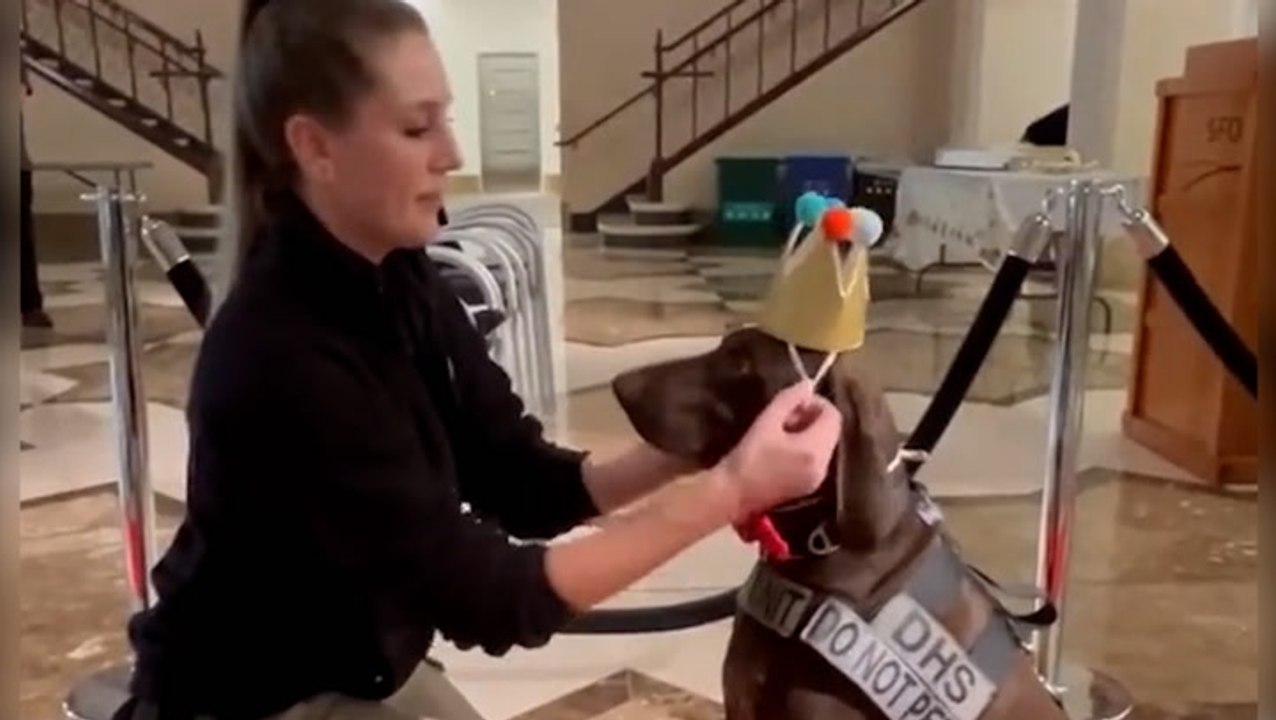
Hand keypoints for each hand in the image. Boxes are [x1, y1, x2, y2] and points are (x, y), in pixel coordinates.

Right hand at [712, 380, 841, 523]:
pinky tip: (782, 448)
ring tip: (781, 432)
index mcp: (815, 449)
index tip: (794, 402)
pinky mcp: (809, 486)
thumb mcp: (766, 422)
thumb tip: (807, 384)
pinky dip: (806, 447)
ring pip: (824, 444)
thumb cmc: (748, 457)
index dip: (817, 402)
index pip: (833, 416)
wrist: (734, 495)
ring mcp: (818, 478)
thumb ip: (789, 399)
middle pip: (830, 430)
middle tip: (784, 416)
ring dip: (809, 432)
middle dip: (812, 417)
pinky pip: (817, 458)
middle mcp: (823, 465)